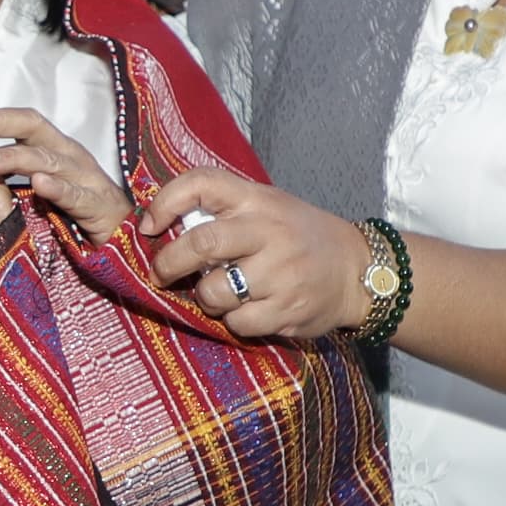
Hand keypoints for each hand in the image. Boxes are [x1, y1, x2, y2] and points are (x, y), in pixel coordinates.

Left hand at [0, 106, 125, 241]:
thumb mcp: (41, 186)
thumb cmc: (77, 210)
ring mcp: (86, 178)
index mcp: (55, 148)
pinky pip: (75, 195)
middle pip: (34, 128)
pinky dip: (57, 189)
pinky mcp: (98, 206)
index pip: (25, 122)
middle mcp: (70, 155)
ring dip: (16, 158)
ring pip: (49, 160)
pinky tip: (39, 185)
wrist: (124, 237)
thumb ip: (14, 175)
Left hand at [142, 167, 376, 338]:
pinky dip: (232, 320)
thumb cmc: (299, 236)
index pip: (203, 183)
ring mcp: (280, 273)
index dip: (166, 202)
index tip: (149, 225)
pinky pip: (237, 322)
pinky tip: (247, 310)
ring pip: (214, 291)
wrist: (357, 270)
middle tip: (160, 273)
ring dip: (205, 297)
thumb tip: (161, 226)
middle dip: (169, 263)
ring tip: (220, 292)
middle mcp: (269, 232)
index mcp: (258, 200)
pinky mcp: (287, 310)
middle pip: (202, 245)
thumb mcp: (267, 207)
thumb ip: (224, 211)